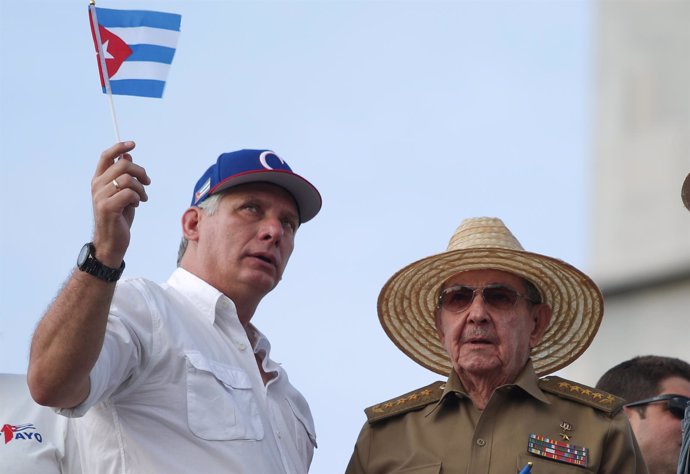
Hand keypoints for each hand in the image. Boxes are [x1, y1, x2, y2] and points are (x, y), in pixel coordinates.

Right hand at [90, 141, 150, 266]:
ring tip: (142, 199)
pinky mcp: (107, 207)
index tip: (133, 144)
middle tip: (147, 182)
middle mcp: (97, 186)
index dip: (119, 147)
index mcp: (99, 180)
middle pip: (123, 166)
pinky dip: (138, 198)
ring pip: (128, 179)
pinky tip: (136, 206)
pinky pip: (129, 193)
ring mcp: (100, 196)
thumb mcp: (123, 194)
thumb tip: (127, 156)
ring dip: (141, 189)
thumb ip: (123, 176)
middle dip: (141, 172)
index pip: (106, 156)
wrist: (111, 242)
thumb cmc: (119, 218)